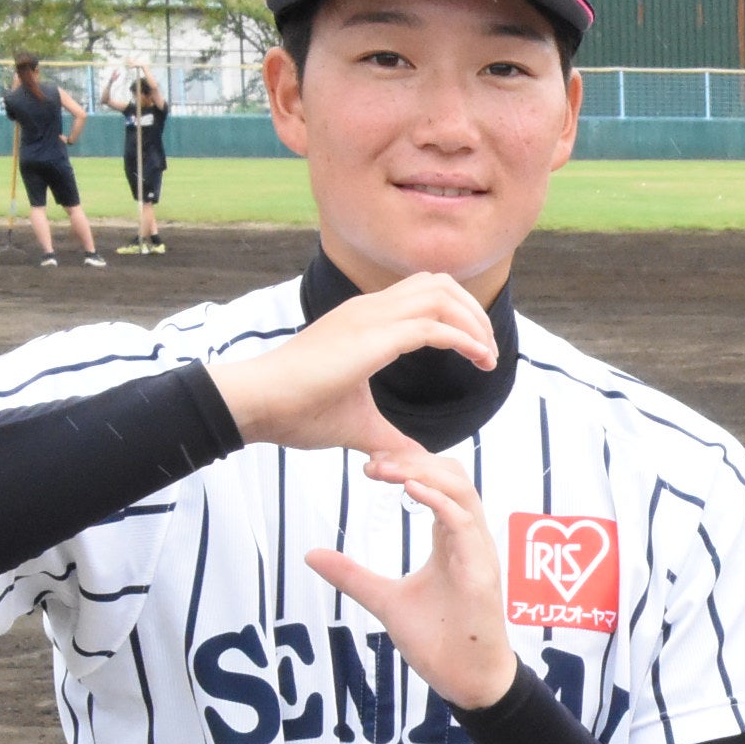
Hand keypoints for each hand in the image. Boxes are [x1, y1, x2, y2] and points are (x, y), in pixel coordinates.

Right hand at [205, 273, 497, 456]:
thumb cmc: (296, 412)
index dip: (460, 316)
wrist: (256, 405)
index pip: (423, 294)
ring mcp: (369, 318)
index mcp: (364, 320)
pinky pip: (433, 326)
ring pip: (441, 296)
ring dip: (475, 322)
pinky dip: (464, 339)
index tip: (479, 353)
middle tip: (488, 352)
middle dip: (474, 312)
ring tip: (487, 356)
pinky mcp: (372, 338)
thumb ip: (391, 439)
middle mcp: (369, 309)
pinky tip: (479, 360)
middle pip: (440, 283)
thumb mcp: (359, 427)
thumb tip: (413, 460)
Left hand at [304, 451, 518, 708]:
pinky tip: (409, 490)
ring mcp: (478, 551)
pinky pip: (463, 522)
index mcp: (451, 539)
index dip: (406, 468)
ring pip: (461, 491)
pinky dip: (438, 501)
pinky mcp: (481, 569)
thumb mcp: (385, 600)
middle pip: (452, 477)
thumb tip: (311, 555)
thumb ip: (353, 575)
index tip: (368, 465)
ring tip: (385, 468)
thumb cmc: (438, 640)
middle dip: (413, 460)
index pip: (436, 486)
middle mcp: (468, 538)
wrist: (465, 679)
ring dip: (422, 473)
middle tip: (371, 460)